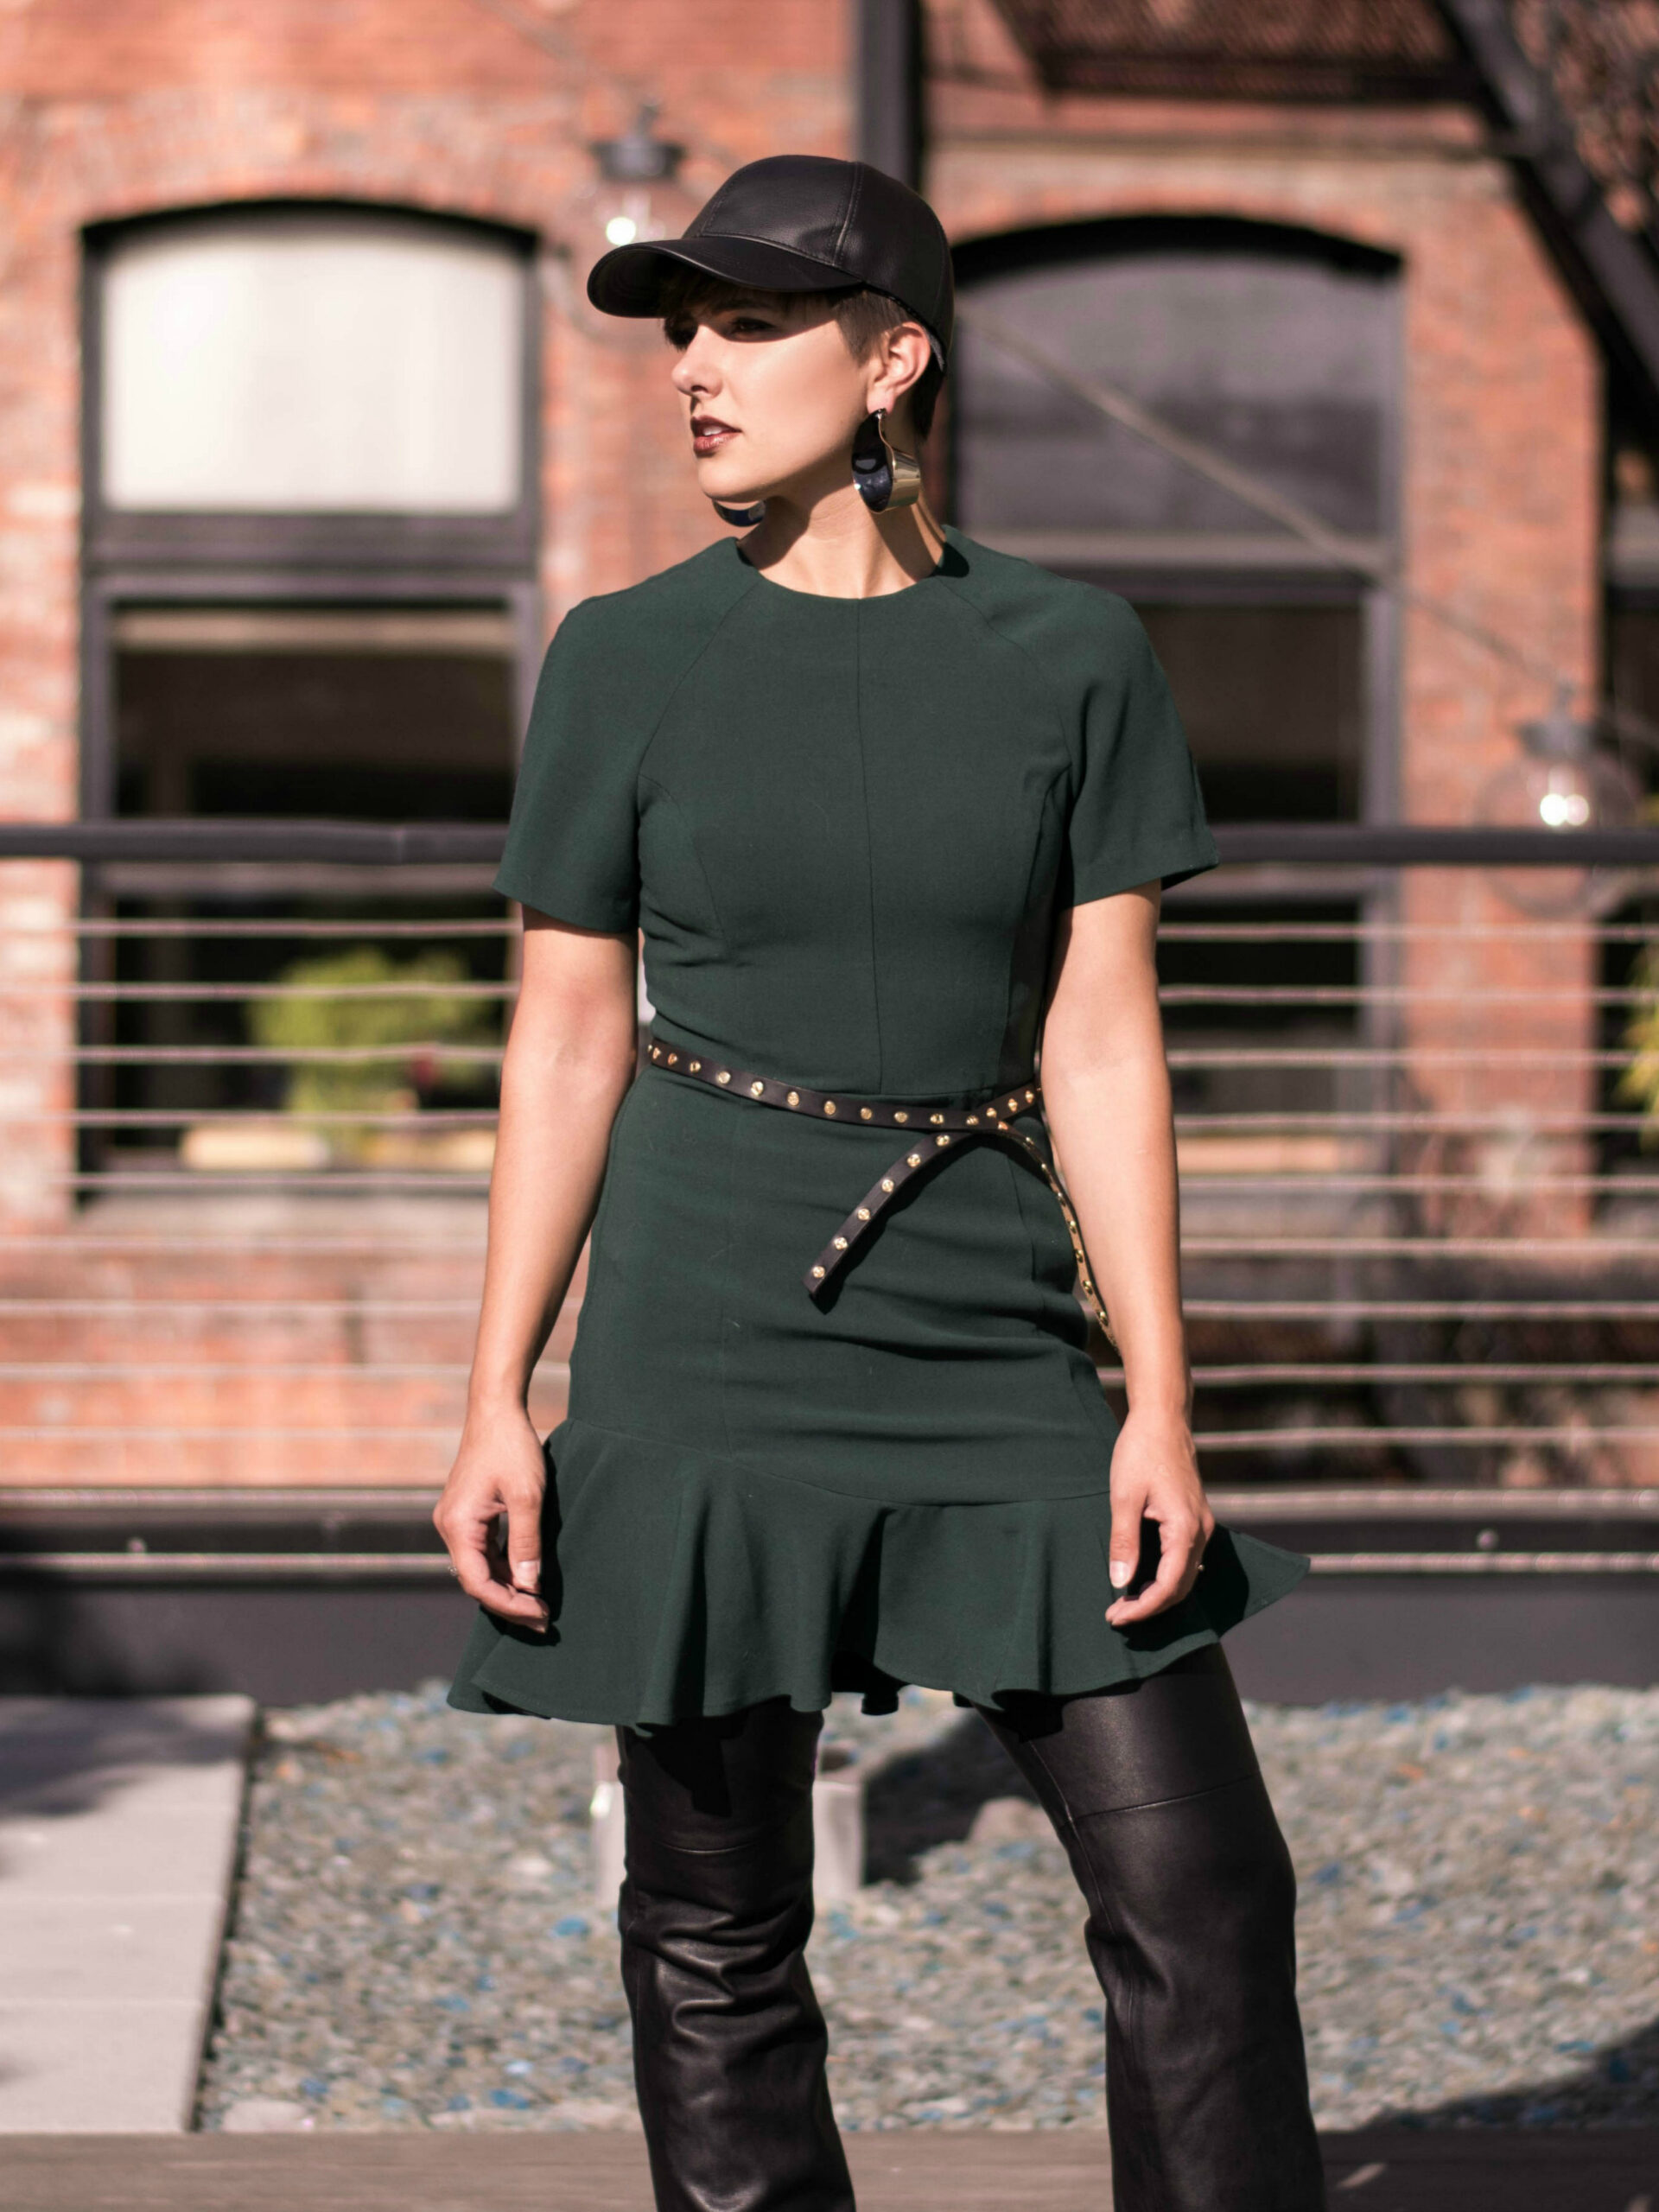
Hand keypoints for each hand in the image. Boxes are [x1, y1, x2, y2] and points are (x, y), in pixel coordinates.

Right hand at [433, 1406, 550, 1632]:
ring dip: (507, 1588)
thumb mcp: (528, 1497)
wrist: (496, 1410)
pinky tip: (526, 1579)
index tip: (540, 1614)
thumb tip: (529, 1586)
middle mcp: (449, 1526)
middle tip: (544, 1619)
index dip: (509, 1604)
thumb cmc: (512, 1448)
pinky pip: (481, 1552)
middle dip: (509, 1603)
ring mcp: (455, 1520)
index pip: (477, 1582)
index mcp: (458, 1525)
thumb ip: (526, 1544)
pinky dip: (503, 1569)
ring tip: (539, 1605)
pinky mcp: (466, 1514)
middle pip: (475, 1580)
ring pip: (478, 1568)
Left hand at [1104, 1406, 1213, 1628]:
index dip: (1143, 1608)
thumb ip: (1123, 1541)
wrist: (1162, 1419)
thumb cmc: (1140, 1452)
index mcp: (1185, 1529)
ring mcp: (1202, 1526)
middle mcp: (1201, 1531)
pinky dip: (1165, 1577)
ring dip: (1157, 1594)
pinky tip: (1142, 1579)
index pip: (1169, 1587)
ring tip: (1124, 1602)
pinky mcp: (1195, 1519)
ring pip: (1185, 1576)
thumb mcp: (1123, 1496)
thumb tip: (1119, 1583)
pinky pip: (1185, 1560)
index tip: (1116, 1617)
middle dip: (1150, 1607)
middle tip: (1116, 1616)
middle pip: (1181, 1589)